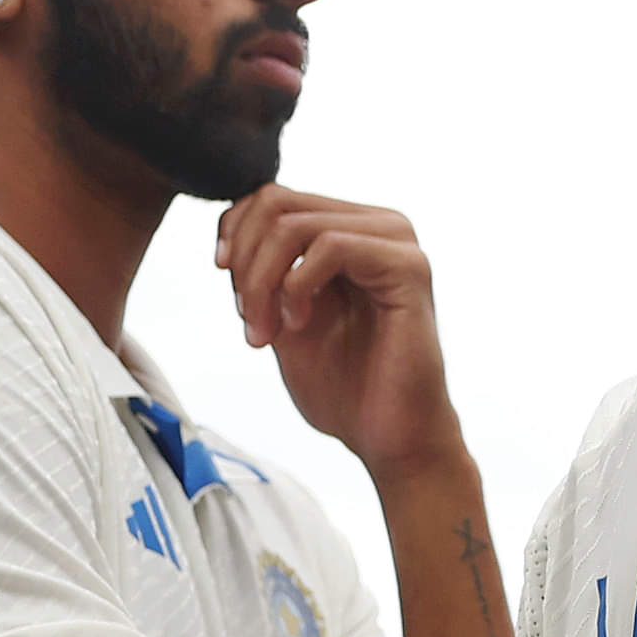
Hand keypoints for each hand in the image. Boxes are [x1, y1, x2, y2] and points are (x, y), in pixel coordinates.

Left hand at [219, 186, 463, 476]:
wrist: (390, 438)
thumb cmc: (345, 386)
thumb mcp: (282, 315)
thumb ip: (264, 268)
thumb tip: (229, 223)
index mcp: (351, 230)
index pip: (272, 198)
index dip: (234, 237)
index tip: (231, 293)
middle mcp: (378, 225)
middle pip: (277, 202)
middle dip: (244, 265)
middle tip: (248, 321)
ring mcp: (397, 242)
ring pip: (294, 224)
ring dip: (262, 281)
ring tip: (266, 331)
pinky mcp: (408, 267)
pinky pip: (329, 247)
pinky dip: (296, 286)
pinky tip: (298, 323)